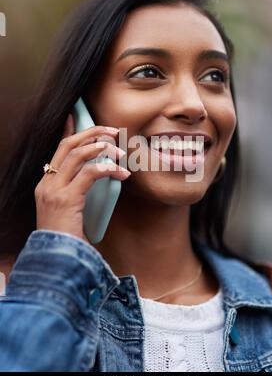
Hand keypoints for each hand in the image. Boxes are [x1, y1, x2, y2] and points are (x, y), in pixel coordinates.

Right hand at [34, 114, 129, 242]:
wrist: (57, 259)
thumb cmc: (66, 238)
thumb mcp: (68, 211)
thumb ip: (76, 192)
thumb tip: (95, 176)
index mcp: (46, 183)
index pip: (57, 150)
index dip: (68, 131)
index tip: (76, 116)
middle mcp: (47, 183)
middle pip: (68, 145)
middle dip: (92, 133)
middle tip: (113, 131)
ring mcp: (54, 190)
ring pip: (78, 154)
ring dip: (102, 148)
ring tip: (120, 152)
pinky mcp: (67, 199)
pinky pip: (90, 173)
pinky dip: (108, 169)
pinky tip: (121, 174)